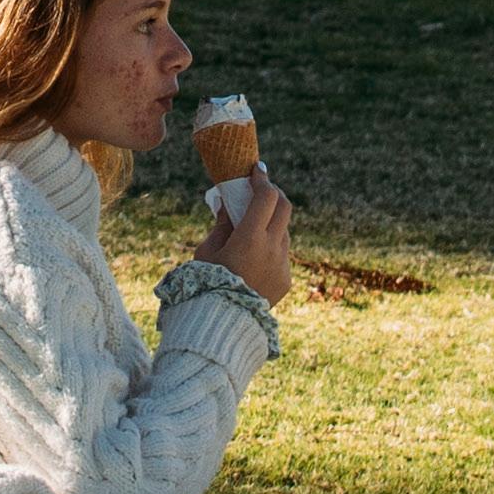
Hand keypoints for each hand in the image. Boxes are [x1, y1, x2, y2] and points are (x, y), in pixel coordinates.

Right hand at [195, 169, 291, 307]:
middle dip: (274, 193)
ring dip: (271, 223)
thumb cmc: (206, 284)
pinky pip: (282, 255)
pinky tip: (254, 258)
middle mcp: (272, 248)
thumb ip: (222, 224)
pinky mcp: (286, 279)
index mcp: (250, 238)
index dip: (262, 179)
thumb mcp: (207, 251)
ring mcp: (283, 265)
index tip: (256, 169)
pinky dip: (271, 248)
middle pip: (284, 207)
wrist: (222, 324)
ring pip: (283, 232)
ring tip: (252, 229)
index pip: (266, 197)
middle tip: (261, 189)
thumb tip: (229, 202)